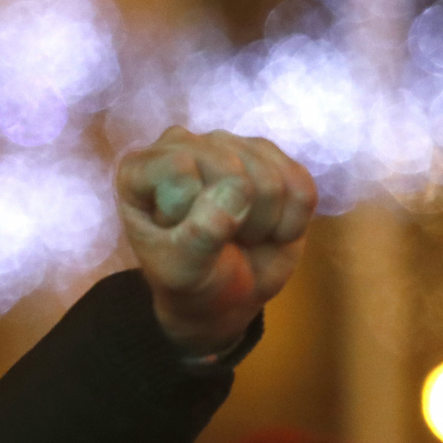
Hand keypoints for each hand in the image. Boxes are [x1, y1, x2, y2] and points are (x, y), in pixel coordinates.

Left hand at [116, 127, 316, 356]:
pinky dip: (293, 220)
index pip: (179, 170)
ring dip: (263, 223)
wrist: (226, 296)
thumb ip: (199, 235)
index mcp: (140, 170)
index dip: (189, 212)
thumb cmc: (191, 281)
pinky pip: (301, 185)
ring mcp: (229, 146)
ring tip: (241, 235)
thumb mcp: (182, 271)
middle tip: (218, 242)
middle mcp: (182, 146)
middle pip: (232, 170)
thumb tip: (238, 190)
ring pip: (271, 179)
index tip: (178, 236)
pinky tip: (271, 230)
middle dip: (234, 221)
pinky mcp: (271, 157)